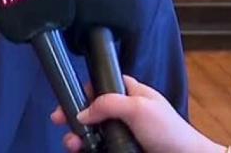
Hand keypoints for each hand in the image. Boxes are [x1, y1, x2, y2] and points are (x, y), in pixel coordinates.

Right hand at [50, 75, 226, 152]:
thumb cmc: (170, 132)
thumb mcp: (138, 108)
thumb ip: (108, 103)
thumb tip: (83, 112)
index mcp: (130, 94)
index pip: (101, 84)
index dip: (84, 90)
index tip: (68, 99)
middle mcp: (124, 113)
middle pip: (92, 110)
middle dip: (74, 116)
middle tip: (61, 122)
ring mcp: (123, 133)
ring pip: (93, 132)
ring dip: (78, 136)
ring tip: (72, 143)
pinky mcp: (122, 150)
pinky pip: (100, 148)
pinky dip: (88, 148)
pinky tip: (81, 150)